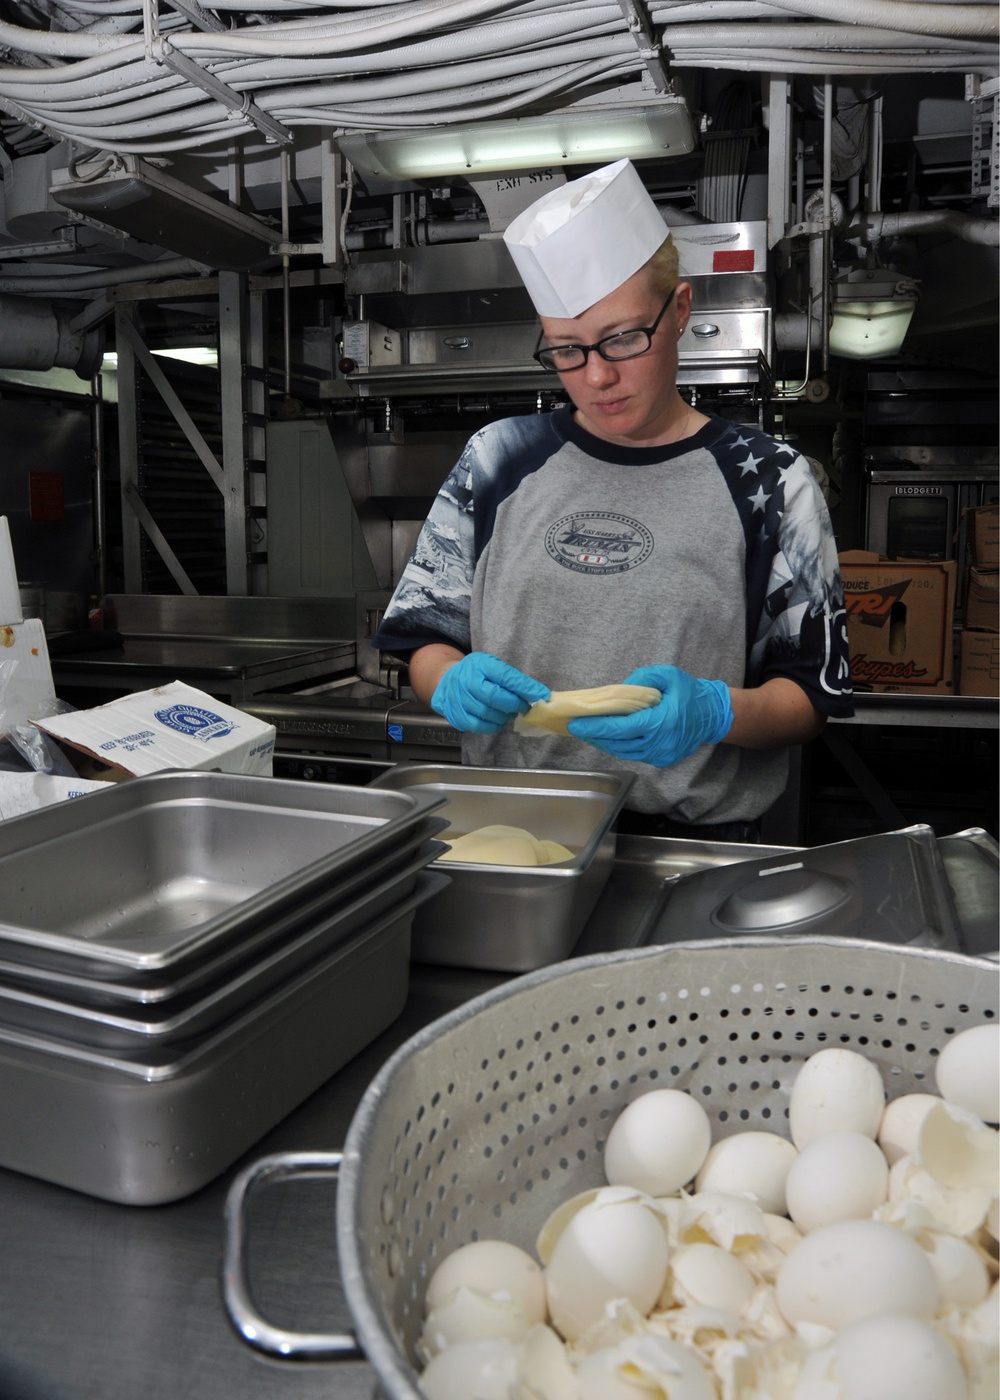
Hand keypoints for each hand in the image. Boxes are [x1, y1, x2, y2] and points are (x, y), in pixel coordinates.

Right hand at [430, 653, 548, 732]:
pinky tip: (500, 720)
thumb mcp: (492, 666)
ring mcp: (460, 700)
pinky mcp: (458, 716)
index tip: (542, 694)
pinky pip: (480, 726)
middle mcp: (467, 681)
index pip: (506, 677)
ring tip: (512, 712)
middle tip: (525, 706)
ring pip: (489, 714)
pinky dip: (495, 725)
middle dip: (516, 704)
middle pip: (496, 697)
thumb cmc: (477, 673)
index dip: (525, 687)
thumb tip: (537, 693)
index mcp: (480, 665)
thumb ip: (511, 678)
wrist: (447, 681)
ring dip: (506, 716)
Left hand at [567, 664, 733, 766]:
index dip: (595, 727)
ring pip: (623, 752)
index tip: (576, 723)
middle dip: (594, 735)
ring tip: (588, 732)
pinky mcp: (661, 760)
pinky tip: (608, 737)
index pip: (620, 728)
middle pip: (617, 743)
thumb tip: (618, 690)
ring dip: (604, 743)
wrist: (713, 716)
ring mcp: (660, 755)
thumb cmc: (689, 693)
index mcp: (660, 721)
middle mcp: (658, 742)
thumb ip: (642, 679)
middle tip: (575, 727)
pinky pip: (634, 754)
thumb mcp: (667, 675)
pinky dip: (619, 747)